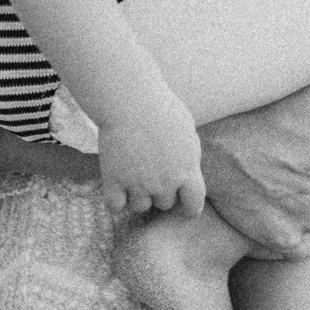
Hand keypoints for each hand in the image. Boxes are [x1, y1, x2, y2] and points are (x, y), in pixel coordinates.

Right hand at [97, 87, 205, 218]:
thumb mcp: (187, 130)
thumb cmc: (160, 107)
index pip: (195, 204)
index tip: (185, 207)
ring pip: (140, 206)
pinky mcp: (114, 181)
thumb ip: (189, 155)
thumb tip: (187, 169)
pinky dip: (116, 199)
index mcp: (186, 170)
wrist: (130, 101)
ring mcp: (139, 184)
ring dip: (137, 195)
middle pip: (164, 204)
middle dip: (160, 191)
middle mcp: (165, 183)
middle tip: (150, 170)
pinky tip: (116, 184)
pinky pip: (115, 206)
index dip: (190, 208)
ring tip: (132, 173)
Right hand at [198, 72, 309, 255]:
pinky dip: (286, 224)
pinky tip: (267, 200)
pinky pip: (297, 238)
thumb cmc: (261, 113)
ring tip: (276, 179)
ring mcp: (306, 221)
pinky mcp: (282, 240)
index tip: (303, 141)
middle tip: (287, 159)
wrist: (211, 146)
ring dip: (307, 205)